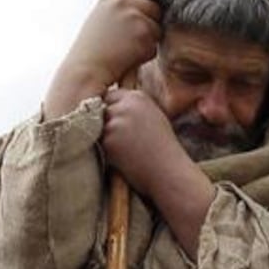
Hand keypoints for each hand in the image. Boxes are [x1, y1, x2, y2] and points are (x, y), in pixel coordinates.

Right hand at [44, 0, 161, 119]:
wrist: (85, 73)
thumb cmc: (90, 55)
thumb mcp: (100, 22)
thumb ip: (121, 11)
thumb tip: (147, 8)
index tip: (149, 9)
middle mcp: (123, 2)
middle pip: (154, 7)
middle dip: (149, 23)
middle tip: (130, 41)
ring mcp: (134, 16)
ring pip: (156, 28)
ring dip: (147, 42)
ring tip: (124, 52)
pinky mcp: (143, 33)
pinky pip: (154, 46)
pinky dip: (144, 55)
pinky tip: (126, 59)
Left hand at [102, 86, 213, 256]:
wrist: (168, 172)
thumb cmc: (164, 150)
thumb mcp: (154, 118)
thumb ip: (134, 109)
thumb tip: (112, 107)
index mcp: (138, 97)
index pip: (112, 96)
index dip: (113, 110)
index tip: (118, 124)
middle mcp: (125, 105)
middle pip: (103, 110)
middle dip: (108, 123)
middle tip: (123, 141)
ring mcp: (116, 122)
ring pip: (99, 127)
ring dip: (108, 139)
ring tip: (128, 151)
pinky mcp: (109, 140)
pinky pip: (101, 144)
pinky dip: (109, 153)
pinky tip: (126, 159)